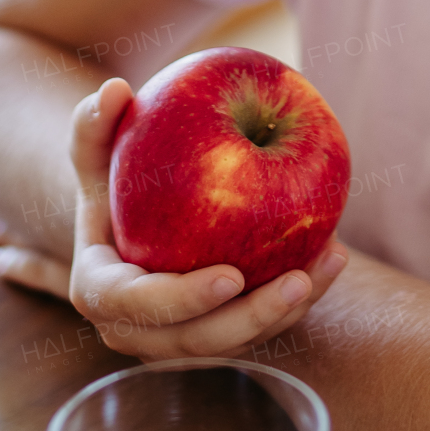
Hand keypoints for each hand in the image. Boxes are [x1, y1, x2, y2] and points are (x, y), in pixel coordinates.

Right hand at [0, 77, 348, 359]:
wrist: (130, 220)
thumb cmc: (114, 180)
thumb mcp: (97, 152)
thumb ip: (94, 124)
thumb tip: (114, 88)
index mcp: (101, 292)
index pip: (138, 306)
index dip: (182, 300)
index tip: (231, 276)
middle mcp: (137, 330)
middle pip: (197, 342)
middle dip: (252, 319)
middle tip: (299, 280)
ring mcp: (179, 340)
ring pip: (238, 341)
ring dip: (289, 310)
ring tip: (331, 261)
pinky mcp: (218, 335)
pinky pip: (261, 328)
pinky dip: (300, 299)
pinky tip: (334, 254)